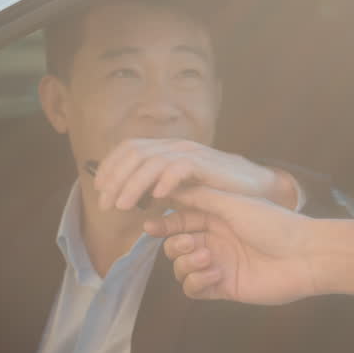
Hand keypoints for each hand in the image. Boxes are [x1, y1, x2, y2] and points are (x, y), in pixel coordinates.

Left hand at [93, 138, 298, 211]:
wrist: (254, 185)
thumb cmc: (215, 190)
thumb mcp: (179, 187)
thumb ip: (156, 189)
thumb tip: (127, 199)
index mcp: (165, 148)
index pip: (128, 149)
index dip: (110, 168)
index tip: (99, 191)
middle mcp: (174, 145)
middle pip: (134, 154)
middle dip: (115, 179)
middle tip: (106, 205)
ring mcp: (190, 152)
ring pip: (152, 161)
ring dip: (133, 184)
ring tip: (122, 207)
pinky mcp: (206, 163)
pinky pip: (180, 167)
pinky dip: (165, 181)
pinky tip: (156, 198)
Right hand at [144, 186, 353, 303]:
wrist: (304, 256)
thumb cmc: (272, 223)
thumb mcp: (232, 203)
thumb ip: (198, 197)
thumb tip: (167, 185)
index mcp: (216, 217)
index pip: (179, 220)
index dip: (162, 224)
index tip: (149, 225)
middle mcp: (215, 241)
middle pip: (174, 246)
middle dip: (175, 245)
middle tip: (192, 244)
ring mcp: (218, 265)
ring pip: (180, 269)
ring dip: (186, 264)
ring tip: (209, 259)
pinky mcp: (223, 288)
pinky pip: (193, 289)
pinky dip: (196, 281)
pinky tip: (215, 274)